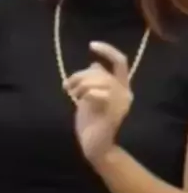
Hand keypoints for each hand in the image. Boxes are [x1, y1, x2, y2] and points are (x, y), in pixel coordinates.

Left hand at [63, 41, 132, 163]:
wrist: (95, 147)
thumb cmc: (91, 123)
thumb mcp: (89, 96)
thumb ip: (94, 81)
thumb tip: (94, 63)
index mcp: (120, 86)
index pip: (120, 61)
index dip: (107, 50)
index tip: (91, 45)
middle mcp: (125, 92)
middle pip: (100, 71)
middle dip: (79, 75)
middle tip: (67, 86)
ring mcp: (121, 102)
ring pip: (99, 80)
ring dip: (80, 85)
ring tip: (72, 95)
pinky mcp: (114, 112)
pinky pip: (98, 93)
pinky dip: (85, 95)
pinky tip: (80, 102)